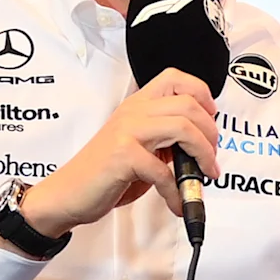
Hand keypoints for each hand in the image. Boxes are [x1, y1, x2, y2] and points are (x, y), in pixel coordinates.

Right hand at [18, 70, 218, 237]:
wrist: (68, 193)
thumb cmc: (103, 172)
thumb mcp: (138, 147)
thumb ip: (165, 140)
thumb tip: (199, 146)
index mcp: (137, 106)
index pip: (175, 78)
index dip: (201, 94)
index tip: (211, 118)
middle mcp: (132, 112)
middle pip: (188, 103)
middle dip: (210, 132)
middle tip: (211, 156)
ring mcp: (127, 132)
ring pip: (183, 127)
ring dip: (202, 154)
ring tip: (204, 174)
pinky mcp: (123, 156)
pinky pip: (164, 170)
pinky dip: (177, 191)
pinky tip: (176, 201)